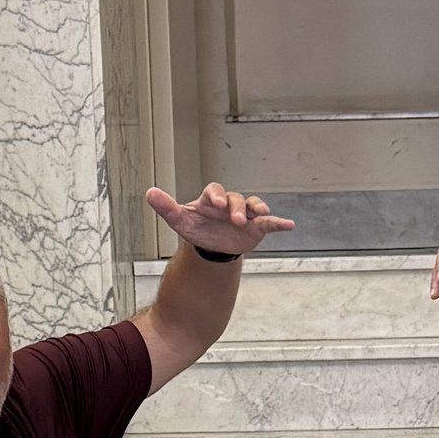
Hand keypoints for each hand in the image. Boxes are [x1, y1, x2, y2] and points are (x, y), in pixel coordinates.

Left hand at [144, 181, 294, 258]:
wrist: (211, 246)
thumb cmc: (196, 228)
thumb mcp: (180, 220)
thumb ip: (166, 207)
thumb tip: (149, 193)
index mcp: (211, 199)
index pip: (214, 190)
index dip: (216, 195)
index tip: (216, 203)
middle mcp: (229, 204)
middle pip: (236, 199)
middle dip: (237, 208)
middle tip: (235, 219)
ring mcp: (244, 214)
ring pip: (252, 206)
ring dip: (257, 210)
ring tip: (262, 215)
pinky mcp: (256, 226)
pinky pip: (269, 222)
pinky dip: (279, 223)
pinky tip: (289, 225)